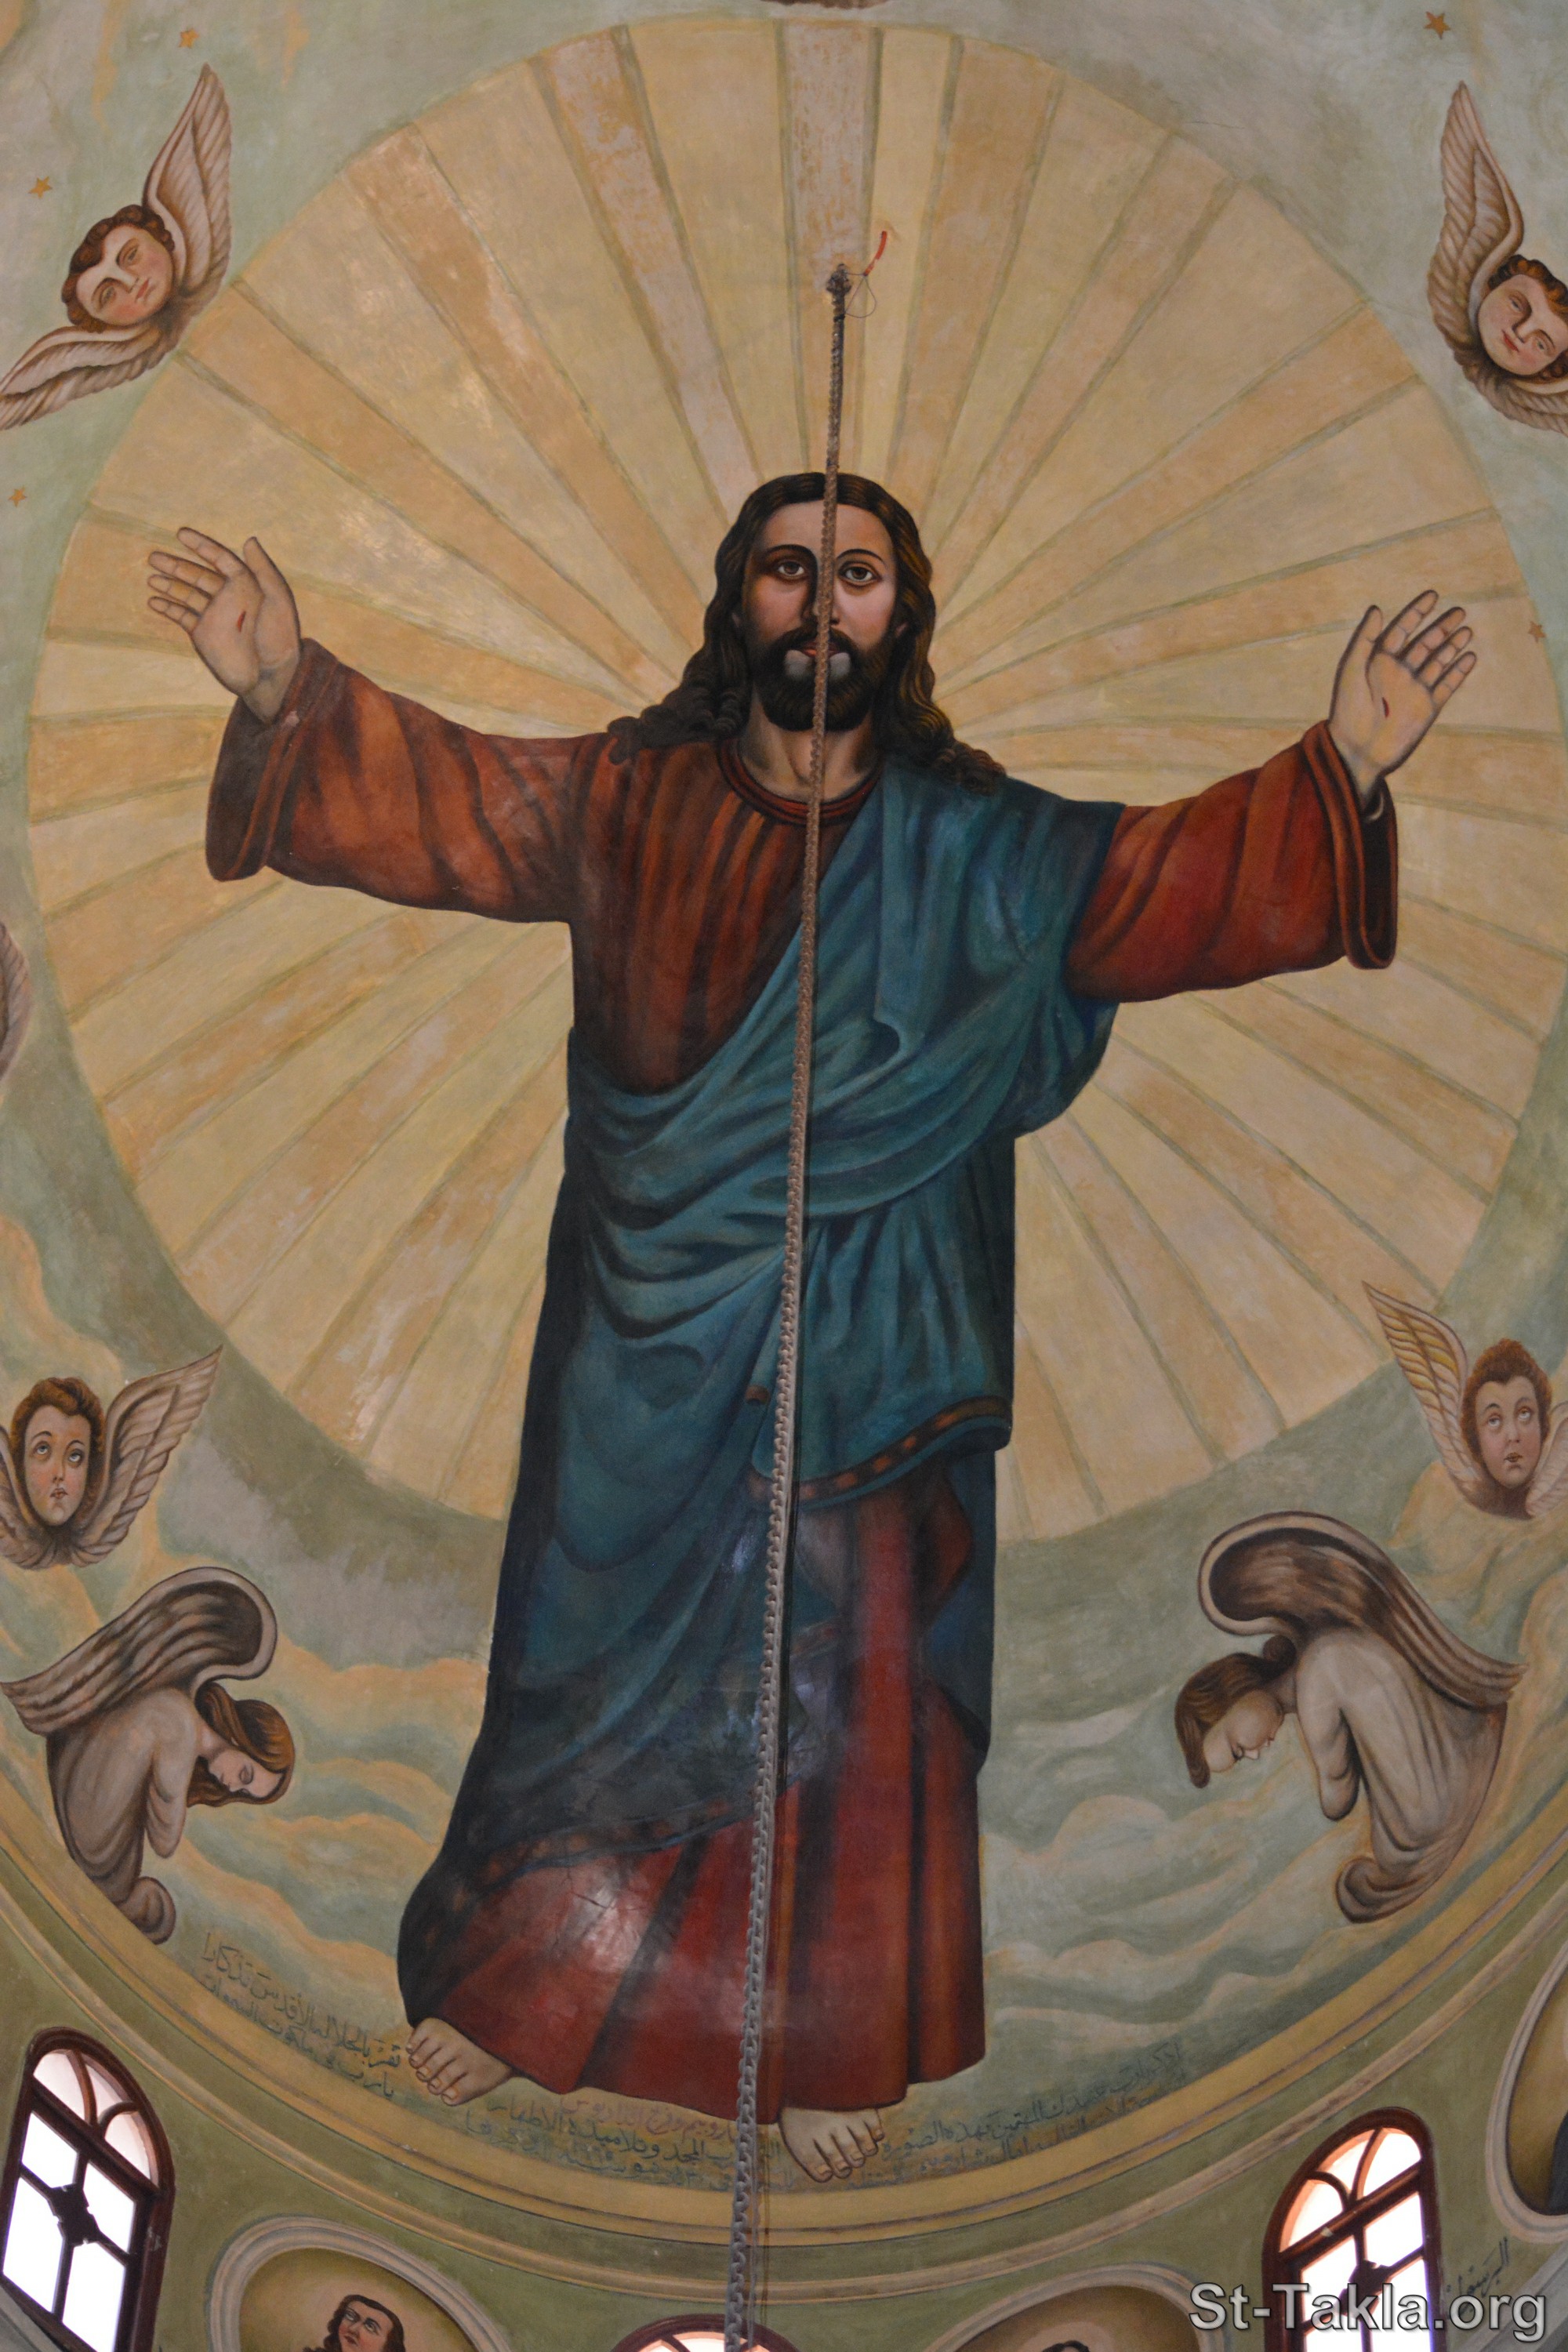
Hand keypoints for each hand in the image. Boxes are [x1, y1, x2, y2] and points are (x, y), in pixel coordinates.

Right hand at [147, 528, 300, 723]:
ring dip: (169, 584)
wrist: (271, 676)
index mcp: (245, 584)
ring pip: (186, 594)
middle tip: (153, 556)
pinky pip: (182, 616)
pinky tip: (153, 601)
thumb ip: (264, 569)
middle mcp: (227, 597)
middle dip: (176, 565)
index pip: (220, 558)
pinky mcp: (203, 634)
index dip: (201, 545)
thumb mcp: (278, 600)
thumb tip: (249, 540)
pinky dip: (168, 608)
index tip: (180, 533)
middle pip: (197, 575)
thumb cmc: (280, 638)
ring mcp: (214, 616)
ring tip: (151, 578)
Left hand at [1328, 590, 1474, 798]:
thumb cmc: (1348, 711)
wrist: (1357, 751)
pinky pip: (1446, 686)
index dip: (1416, 612)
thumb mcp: (1351, 671)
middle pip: (1425, 643)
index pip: (1401, 629)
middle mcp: (1398, 672)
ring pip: (1438, 662)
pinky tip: (1469, 657)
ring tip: (1467, 631)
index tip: (1433, 595)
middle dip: (1441, 627)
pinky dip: (1458, 672)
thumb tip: (1377, 607)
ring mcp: (1414, 689)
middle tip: (1459, 612)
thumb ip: (1364, 639)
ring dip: (1452, 646)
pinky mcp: (1427, 708)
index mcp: (1379, 661)